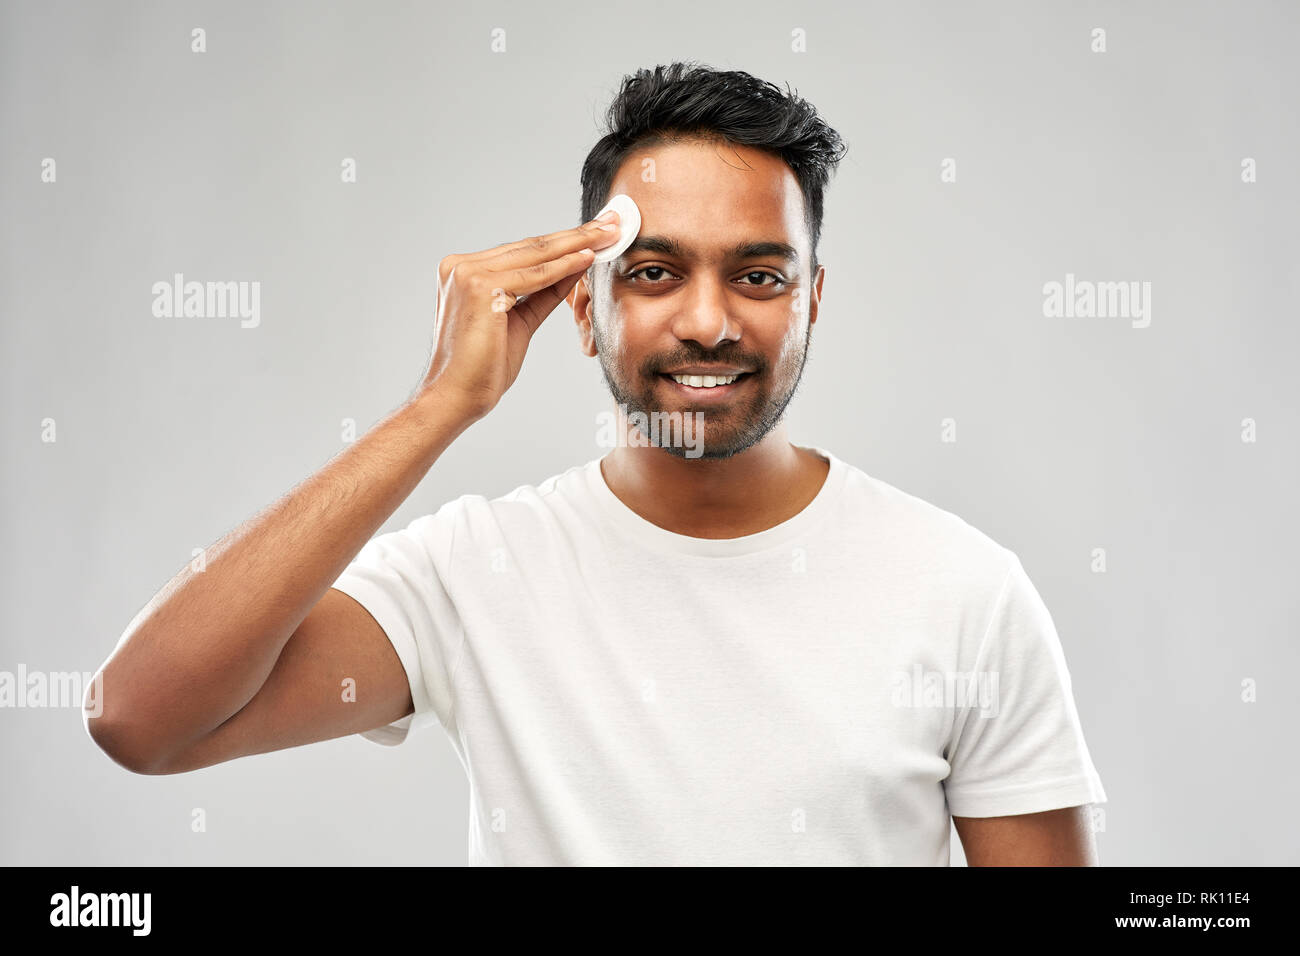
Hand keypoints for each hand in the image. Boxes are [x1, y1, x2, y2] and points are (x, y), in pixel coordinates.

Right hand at [418, 210, 621, 420]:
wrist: (456, 397)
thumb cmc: (483, 367)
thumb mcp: (519, 320)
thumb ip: (542, 292)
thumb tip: (575, 265)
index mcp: (463, 271)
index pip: (522, 251)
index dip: (562, 241)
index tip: (594, 232)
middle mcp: (460, 266)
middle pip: (530, 247)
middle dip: (575, 234)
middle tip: (611, 222)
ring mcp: (466, 273)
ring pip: (534, 255)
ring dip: (576, 243)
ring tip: (608, 234)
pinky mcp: (478, 286)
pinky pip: (532, 276)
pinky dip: (563, 267)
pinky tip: (588, 256)